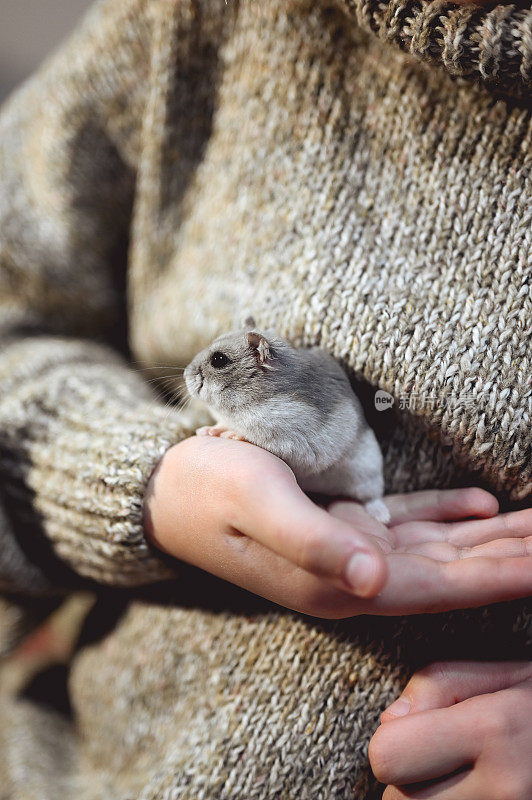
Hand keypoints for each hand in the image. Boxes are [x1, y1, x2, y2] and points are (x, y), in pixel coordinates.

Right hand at [144, 436, 531, 617]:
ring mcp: (350, 549)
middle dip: (510, 557)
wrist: (171, 488)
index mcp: (337, 581)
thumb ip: (314, 543)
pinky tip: (483, 506)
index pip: (439, 586)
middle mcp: (352, 573)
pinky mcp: (343, 522)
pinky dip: (448, 514)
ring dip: (492, 538)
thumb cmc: (210, 491)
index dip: (500, 576)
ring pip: (439, 547)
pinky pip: (409, 522)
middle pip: (451, 571)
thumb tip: (373, 580)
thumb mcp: (258, 506)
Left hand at [370, 660, 531, 799]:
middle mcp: (502, 788)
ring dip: (428, 797)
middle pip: (398, 799)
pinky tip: (471, 788)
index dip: (391, 740)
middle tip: (441, 756)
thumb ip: (438, 683)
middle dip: (408, 776)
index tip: (415, 730)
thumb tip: (389, 719)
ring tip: (460, 772)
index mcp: (491, 730)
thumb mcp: (505, 672)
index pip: (388, 756)